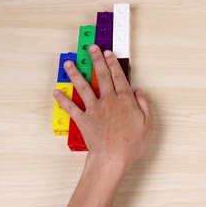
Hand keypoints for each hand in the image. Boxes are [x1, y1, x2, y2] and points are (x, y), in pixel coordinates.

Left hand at [53, 44, 152, 172]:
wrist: (112, 157)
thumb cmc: (132, 145)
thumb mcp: (148, 125)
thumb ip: (145, 105)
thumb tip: (140, 92)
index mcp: (126, 101)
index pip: (120, 78)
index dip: (114, 64)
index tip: (109, 53)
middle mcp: (109, 101)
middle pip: (102, 76)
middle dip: (97, 61)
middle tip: (92, 49)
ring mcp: (94, 109)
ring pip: (84, 87)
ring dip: (76, 74)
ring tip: (70, 63)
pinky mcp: (83, 120)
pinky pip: (71, 107)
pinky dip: (63, 99)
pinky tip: (56, 92)